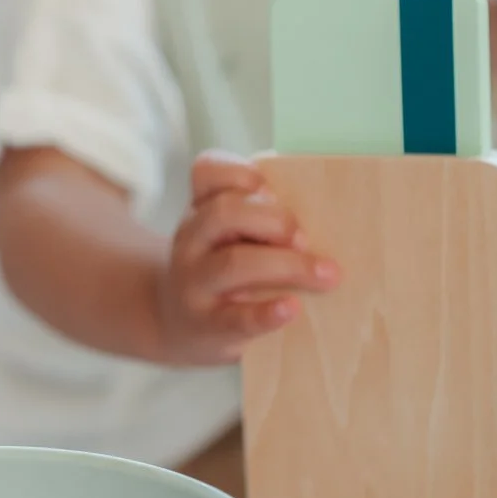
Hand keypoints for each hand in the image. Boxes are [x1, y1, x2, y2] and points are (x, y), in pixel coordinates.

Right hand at [156, 153, 338, 364]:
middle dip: (274, 221)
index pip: (206, 172)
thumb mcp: (225, 236)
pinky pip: (236, 318)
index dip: (239, 173)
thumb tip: (325, 215)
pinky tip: (291, 308)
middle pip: (224, 213)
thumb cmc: (219, 272)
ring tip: (324, 275)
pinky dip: (267, 312)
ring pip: (232, 263)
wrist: (171, 325)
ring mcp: (194, 284)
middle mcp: (192, 241)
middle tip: (305, 240)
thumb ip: (259, 219)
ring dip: (286, 265)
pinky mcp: (206, 325)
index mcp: (201, 210)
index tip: (270, 188)